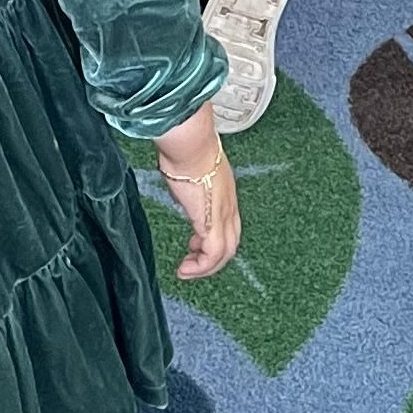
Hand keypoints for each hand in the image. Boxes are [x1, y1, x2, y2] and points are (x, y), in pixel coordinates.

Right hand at [154, 112, 241, 277]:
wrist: (190, 143)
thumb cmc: (186, 148)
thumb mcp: (189, 171)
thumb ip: (189, 184)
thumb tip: (181, 188)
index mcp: (225, 191)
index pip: (229, 224)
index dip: (215, 239)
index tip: (195, 244)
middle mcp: (229, 204)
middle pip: (231, 243)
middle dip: (212, 258)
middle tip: (192, 261)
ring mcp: (224, 213)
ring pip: (226, 252)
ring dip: (206, 267)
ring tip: (187, 270)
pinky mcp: (212, 221)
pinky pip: (213, 254)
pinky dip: (200, 267)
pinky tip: (185, 269)